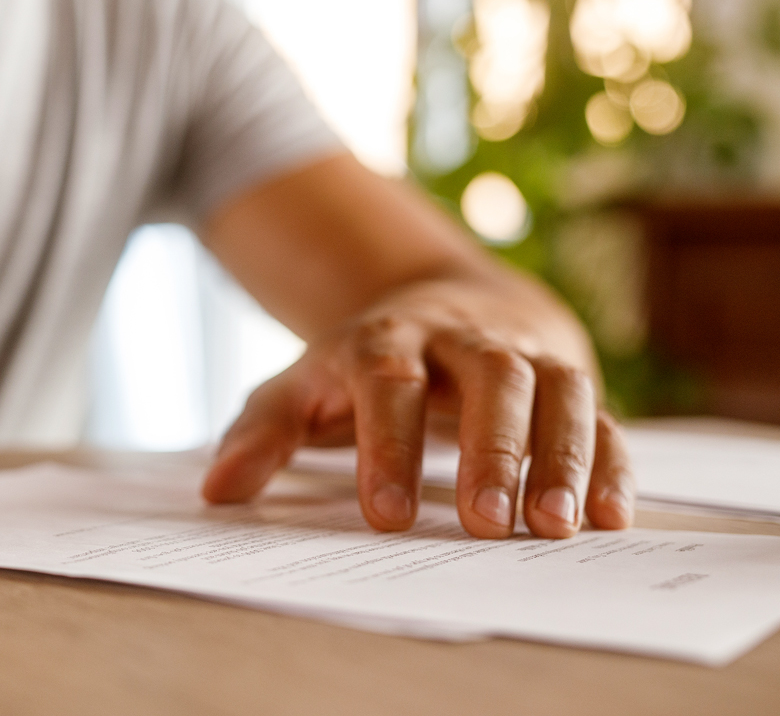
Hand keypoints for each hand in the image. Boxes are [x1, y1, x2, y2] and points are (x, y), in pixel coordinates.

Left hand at [201, 280, 634, 538]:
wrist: (448, 302)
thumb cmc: (364, 364)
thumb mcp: (304, 385)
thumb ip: (264, 433)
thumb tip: (217, 491)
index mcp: (388, 337)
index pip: (388, 380)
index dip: (386, 444)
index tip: (385, 515)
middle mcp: (465, 337)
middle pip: (488, 377)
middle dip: (489, 449)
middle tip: (485, 524)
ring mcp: (526, 353)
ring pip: (556, 390)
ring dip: (560, 457)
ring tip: (553, 528)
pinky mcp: (572, 378)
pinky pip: (603, 416)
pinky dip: (612, 463)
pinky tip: (611, 519)